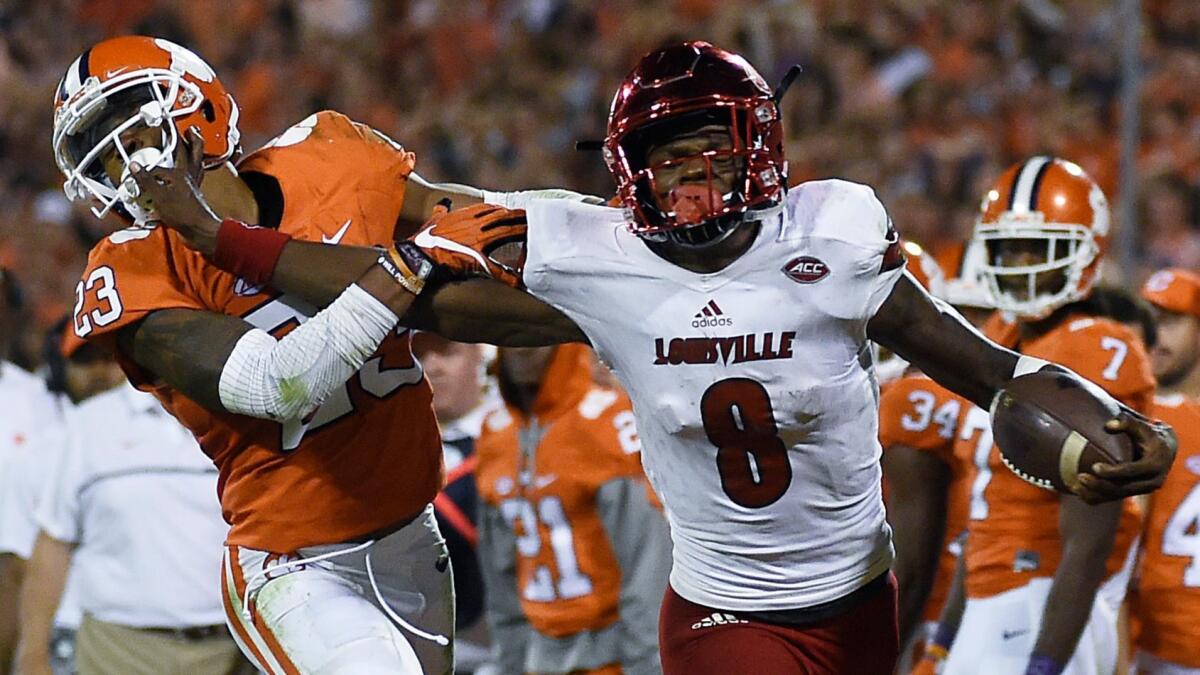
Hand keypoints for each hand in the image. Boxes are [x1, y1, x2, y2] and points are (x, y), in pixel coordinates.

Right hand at [126, 127, 220, 254]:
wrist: (200, 231)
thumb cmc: (184, 213)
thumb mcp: (159, 195)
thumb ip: (147, 180)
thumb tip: (135, 166)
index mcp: (180, 173)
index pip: (161, 163)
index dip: (148, 162)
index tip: (138, 158)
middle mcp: (189, 177)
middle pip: (193, 153)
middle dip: (192, 140)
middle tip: (190, 129)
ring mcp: (193, 187)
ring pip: (195, 165)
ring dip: (193, 154)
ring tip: (192, 144)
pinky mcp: (193, 198)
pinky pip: (192, 181)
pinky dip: (188, 176)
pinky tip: (182, 177)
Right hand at [408, 204, 526, 287]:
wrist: (417, 256)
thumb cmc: (424, 239)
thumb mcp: (433, 221)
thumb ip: (440, 211)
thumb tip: (443, 202)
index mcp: (464, 215)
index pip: (490, 208)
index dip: (503, 210)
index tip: (511, 212)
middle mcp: (473, 224)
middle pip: (502, 217)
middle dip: (518, 217)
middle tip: (531, 219)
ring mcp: (476, 240)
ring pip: (504, 233)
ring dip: (520, 232)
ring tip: (532, 234)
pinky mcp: (475, 258)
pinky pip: (495, 267)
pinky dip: (507, 275)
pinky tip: (518, 280)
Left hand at [1076, 408, 1177, 503]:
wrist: (1164, 450)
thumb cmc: (1148, 434)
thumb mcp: (1142, 426)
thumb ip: (1127, 422)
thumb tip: (1108, 425)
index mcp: (1155, 465)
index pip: (1133, 471)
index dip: (1114, 472)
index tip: (1095, 467)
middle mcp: (1151, 481)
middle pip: (1123, 488)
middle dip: (1100, 485)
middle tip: (1080, 477)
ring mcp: (1141, 489)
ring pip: (1116, 496)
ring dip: (1094, 494)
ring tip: (1074, 485)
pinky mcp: (1132, 493)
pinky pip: (1112, 498)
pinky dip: (1094, 496)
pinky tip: (1076, 490)